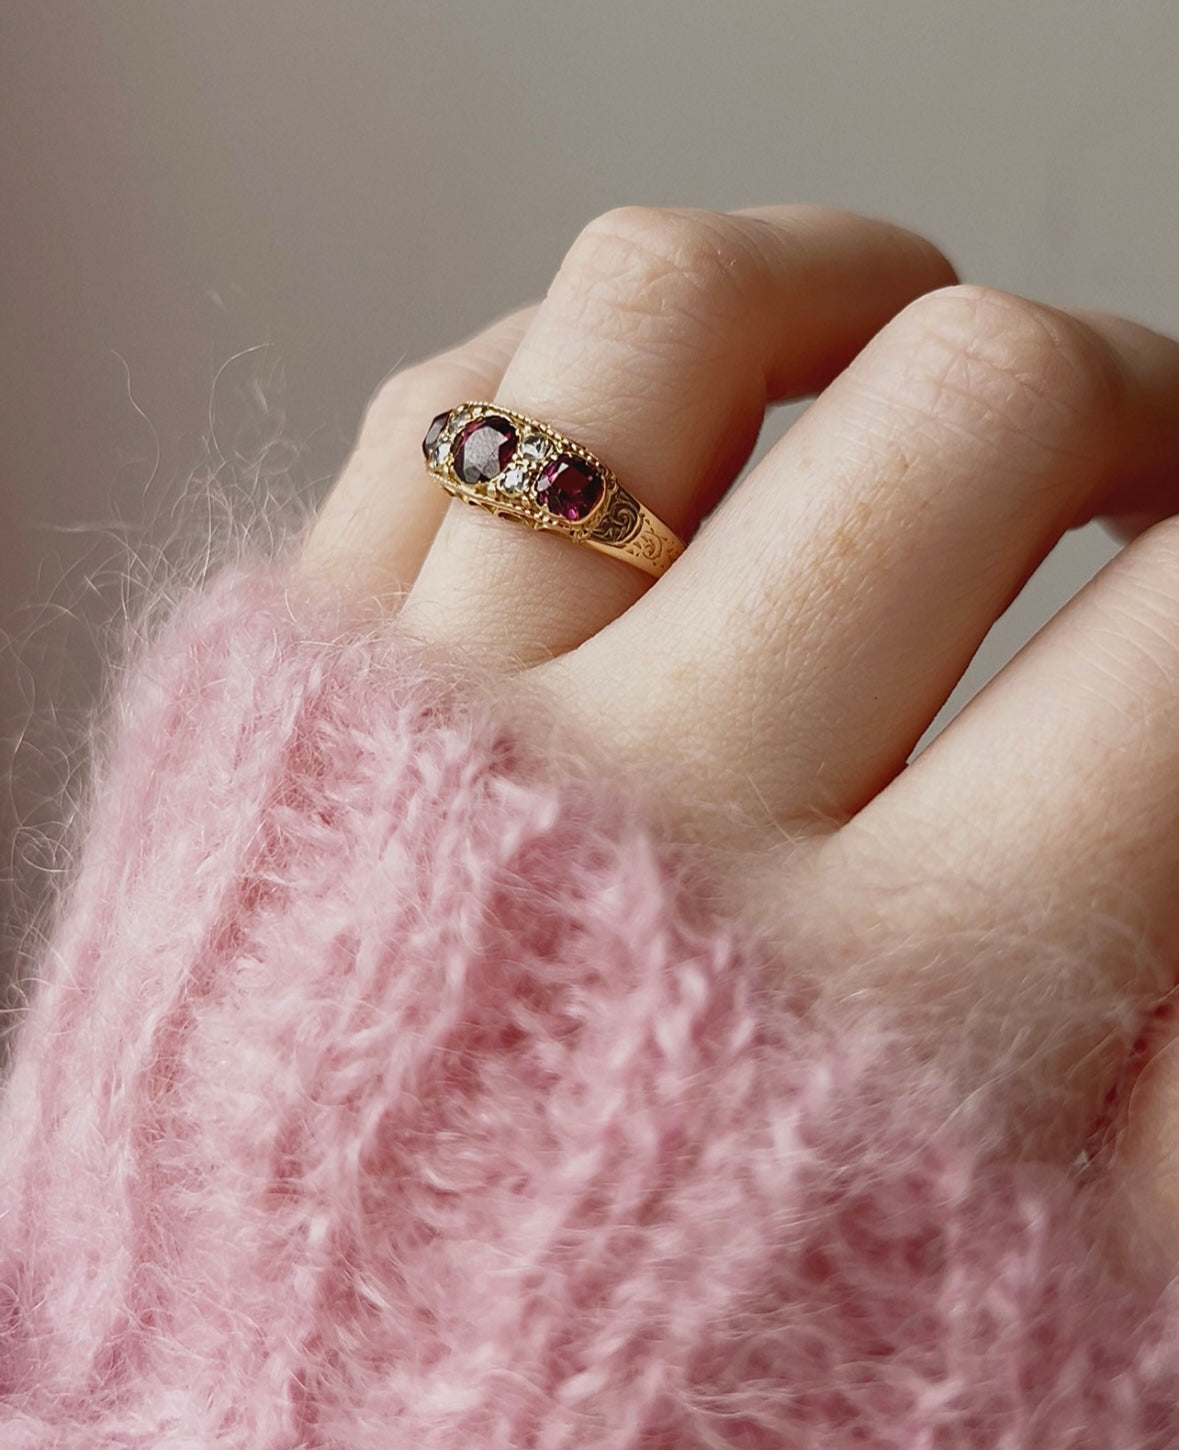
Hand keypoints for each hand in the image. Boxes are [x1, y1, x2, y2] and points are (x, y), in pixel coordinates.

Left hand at [301, 205, 1178, 1278]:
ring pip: (677, 314)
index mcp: (898, 1007)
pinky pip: (449, 404)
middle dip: (1122, 390)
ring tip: (910, 341)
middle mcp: (658, 820)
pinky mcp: (287, 688)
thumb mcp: (1013, 1314)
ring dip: (849, 280)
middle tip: (1139, 459)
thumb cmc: (643, 1405)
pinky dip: (591, 367)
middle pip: (979, 405)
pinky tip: (681, 421)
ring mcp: (438, 721)